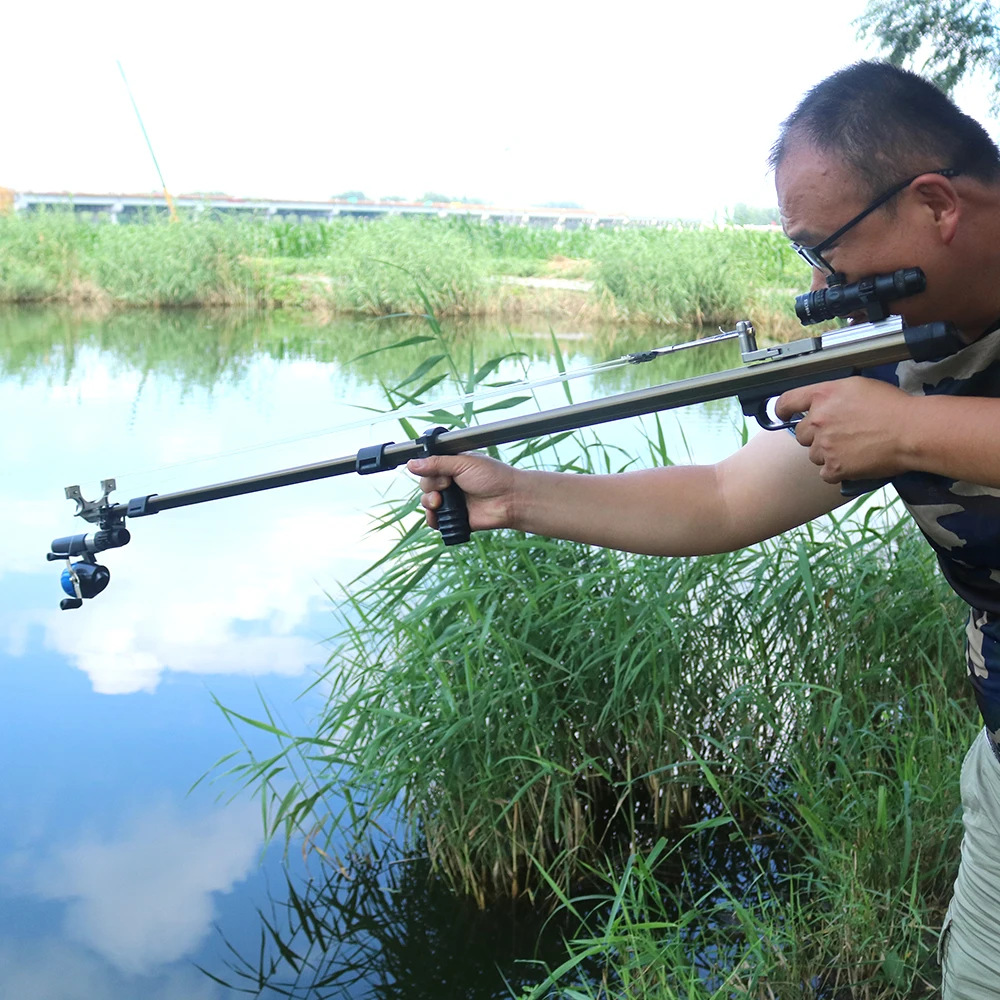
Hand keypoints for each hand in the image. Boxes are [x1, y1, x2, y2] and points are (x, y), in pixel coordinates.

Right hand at [407, 453, 518, 531]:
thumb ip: (436, 464)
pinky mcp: (454, 518)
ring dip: (429, 501)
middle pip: (425, 484)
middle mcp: (451, 482)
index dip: (427, 469)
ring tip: (440, 501)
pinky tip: (439, 514)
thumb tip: (411, 463)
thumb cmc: (493, 477)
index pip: (428, 466)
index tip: (436, 471)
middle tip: (447, 485)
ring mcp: (452, 501)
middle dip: (430, 485)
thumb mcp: (463, 463)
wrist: (510, 499)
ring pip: (426, 502)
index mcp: (452, 465)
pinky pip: (434, 520)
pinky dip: (432, 518)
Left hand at [774, 377, 912, 483]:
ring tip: (853, 448)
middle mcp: (818, 419)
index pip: (787, 402)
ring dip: (827, 454)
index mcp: (823, 395)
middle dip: (816, 435)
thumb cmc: (893, 406)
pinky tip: (854, 463)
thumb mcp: (858, 386)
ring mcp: (825, 445)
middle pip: (801, 434)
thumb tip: (823, 403)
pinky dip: (837, 471)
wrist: (911, 431)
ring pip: (814, 454)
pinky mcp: (834, 467)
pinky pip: (825, 473)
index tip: (784, 415)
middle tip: (840, 435)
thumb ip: (833, 395)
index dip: (782, 410)